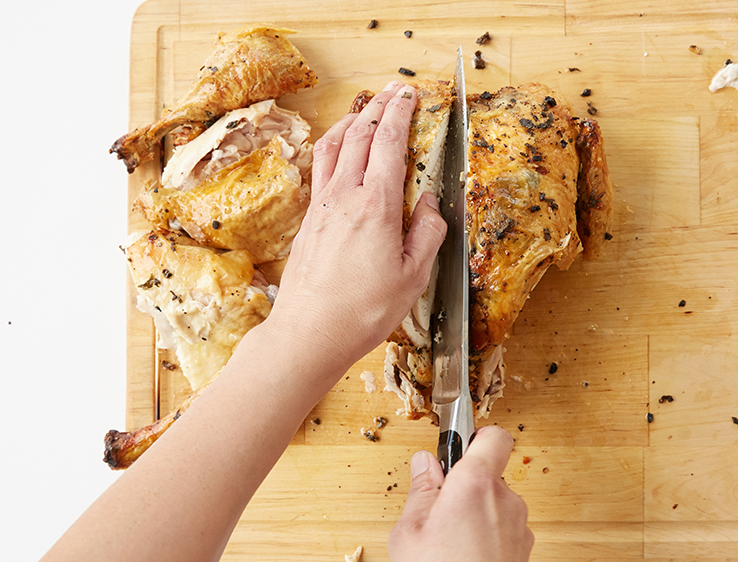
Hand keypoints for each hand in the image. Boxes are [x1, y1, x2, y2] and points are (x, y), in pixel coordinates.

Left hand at [265, 82, 446, 373]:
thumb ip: (427, 232)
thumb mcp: (414, 276)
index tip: (410, 95)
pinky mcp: (308, 220)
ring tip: (364, 110)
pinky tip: (337, 151)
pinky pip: (320, 169)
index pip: (389, 143)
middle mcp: (344, 197)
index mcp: (375, 205)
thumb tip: (429, 203)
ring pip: (333, 147)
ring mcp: (321, 206)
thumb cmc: (363, 311)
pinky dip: (332, 147)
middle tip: (394, 92)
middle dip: (379, 108)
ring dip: (351, 121)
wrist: (309, 333)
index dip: (401, 114)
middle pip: (359, 135)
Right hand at [389, 426, 534, 561]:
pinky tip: (466, 556)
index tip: (456, 446)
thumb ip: (421, 490)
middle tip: (439, 512)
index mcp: (476, 485)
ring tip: (449, 543)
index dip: (476, 436)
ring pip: (496, 504)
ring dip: (476, 515)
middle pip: (489, 474)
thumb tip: (424, 462)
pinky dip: (487, 536)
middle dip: (464, 488)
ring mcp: (520, 527)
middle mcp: (506, 500)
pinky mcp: (525, 550)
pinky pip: (504, 529)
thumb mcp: (410, 532)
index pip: (493, 436)